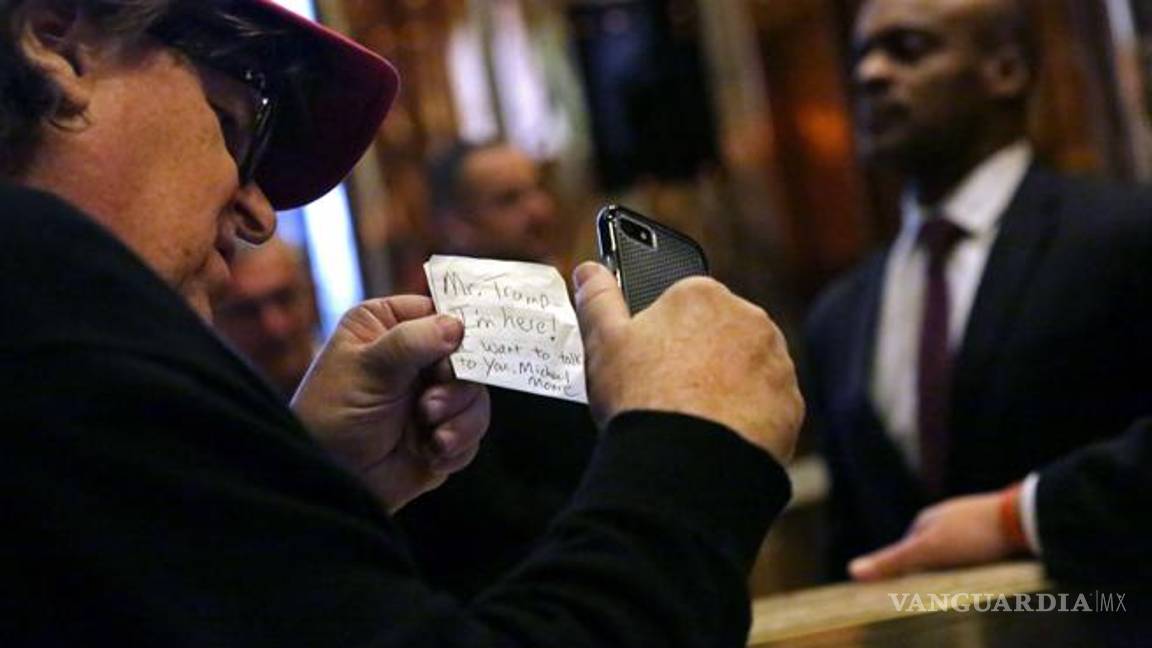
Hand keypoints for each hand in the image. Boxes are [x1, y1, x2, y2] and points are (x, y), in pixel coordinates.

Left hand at [291, 296, 488, 511]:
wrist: (330, 479)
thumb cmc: (331, 416)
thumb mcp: (367, 369)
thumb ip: (411, 342)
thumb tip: (457, 326)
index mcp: (389, 327)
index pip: (439, 312)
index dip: (458, 329)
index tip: (463, 348)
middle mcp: (414, 358)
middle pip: (468, 356)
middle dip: (456, 386)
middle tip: (428, 406)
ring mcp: (432, 396)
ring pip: (476, 395)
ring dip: (460, 419)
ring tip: (431, 437)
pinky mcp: (443, 432)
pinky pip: (473, 431)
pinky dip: (458, 445)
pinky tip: (431, 455)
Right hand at [572, 262, 802, 463]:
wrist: (685, 461)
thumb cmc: (642, 397)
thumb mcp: (603, 342)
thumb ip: (597, 299)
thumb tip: (588, 271)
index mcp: (702, 295)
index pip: (685, 303)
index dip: (664, 333)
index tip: (651, 359)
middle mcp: (748, 318)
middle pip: (720, 334)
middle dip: (700, 356)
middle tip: (669, 391)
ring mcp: (775, 361)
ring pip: (748, 368)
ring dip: (728, 385)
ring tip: (693, 416)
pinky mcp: (791, 402)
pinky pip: (768, 404)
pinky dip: (749, 416)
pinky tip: (719, 433)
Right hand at [849, 493, 1017, 580]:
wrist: (1022, 519)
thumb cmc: (971, 535)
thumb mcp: (926, 551)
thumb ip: (891, 561)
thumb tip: (851, 570)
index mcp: (927, 518)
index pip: (907, 549)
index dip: (907, 571)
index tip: (909, 592)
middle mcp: (947, 516)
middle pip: (932, 550)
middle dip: (933, 568)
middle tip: (940, 590)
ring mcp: (972, 520)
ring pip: (957, 550)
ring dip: (958, 566)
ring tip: (966, 583)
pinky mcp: (995, 529)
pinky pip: (980, 550)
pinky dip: (978, 562)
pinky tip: (986, 571)